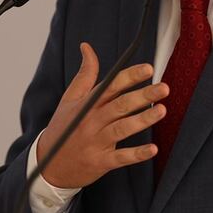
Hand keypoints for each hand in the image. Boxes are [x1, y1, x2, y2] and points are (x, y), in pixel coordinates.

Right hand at [36, 42, 168, 188]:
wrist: (48, 164)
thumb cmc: (63, 128)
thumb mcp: (70, 99)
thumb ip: (84, 74)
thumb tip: (87, 47)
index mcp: (87, 104)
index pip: (111, 86)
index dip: (130, 76)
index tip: (148, 69)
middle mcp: (92, 121)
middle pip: (120, 105)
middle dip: (143, 95)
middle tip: (164, 88)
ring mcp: (96, 142)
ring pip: (122, 129)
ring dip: (142, 120)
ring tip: (162, 111)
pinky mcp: (100, 162)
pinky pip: (120, 158)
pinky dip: (136, 154)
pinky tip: (153, 149)